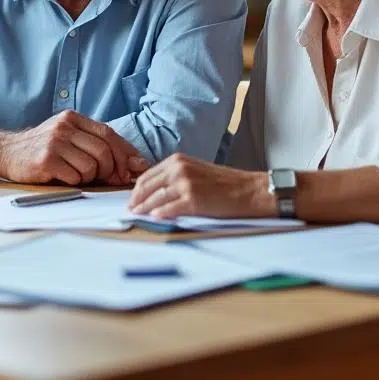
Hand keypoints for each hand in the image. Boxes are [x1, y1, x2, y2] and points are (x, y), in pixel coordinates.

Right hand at [0, 110, 149, 185]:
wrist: (6, 152)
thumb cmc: (42, 148)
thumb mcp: (67, 136)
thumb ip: (95, 144)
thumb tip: (133, 163)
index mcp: (73, 118)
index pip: (109, 134)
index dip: (125, 153)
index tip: (135, 168)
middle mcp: (64, 127)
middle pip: (103, 150)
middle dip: (112, 170)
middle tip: (110, 180)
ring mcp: (54, 143)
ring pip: (91, 166)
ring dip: (91, 177)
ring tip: (79, 176)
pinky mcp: (46, 160)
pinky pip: (75, 176)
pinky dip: (76, 182)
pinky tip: (65, 177)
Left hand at [127, 154, 274, 218]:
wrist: (249, 190)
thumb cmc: (225, 183)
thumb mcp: (196, 170)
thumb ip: (176, 176)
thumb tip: (156, 191)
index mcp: (178, 160)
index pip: (148, 175)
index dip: (137, 188)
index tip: (132, 198)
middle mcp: (179, 169)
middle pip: (148, 186)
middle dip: (136, 199)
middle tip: (130, 209)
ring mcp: (185, 184)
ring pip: (155, 198)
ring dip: (143, 209)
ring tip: (137, 216)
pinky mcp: (193, 200)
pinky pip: (168, 209)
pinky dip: (158, 214)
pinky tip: (153, 219)